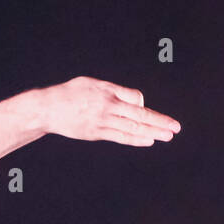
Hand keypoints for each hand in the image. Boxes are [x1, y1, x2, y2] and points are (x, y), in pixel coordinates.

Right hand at [44, 77, 180, 145]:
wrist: (47, 109)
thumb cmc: (70, 93)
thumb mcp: (93, 83)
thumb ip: (114, 90)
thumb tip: (136, 101)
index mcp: (108, 93)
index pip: (136, 99)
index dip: (145, 107)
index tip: (148, 112)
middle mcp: (107, 108)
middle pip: (139, 116)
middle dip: (159, 122)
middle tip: (176, 127)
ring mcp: (101, 123)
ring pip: (131, 128)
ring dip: (152, 132)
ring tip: (167, 136)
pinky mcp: (95, 134)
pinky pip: (120, 137)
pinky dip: (135, 139)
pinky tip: (148, 140)